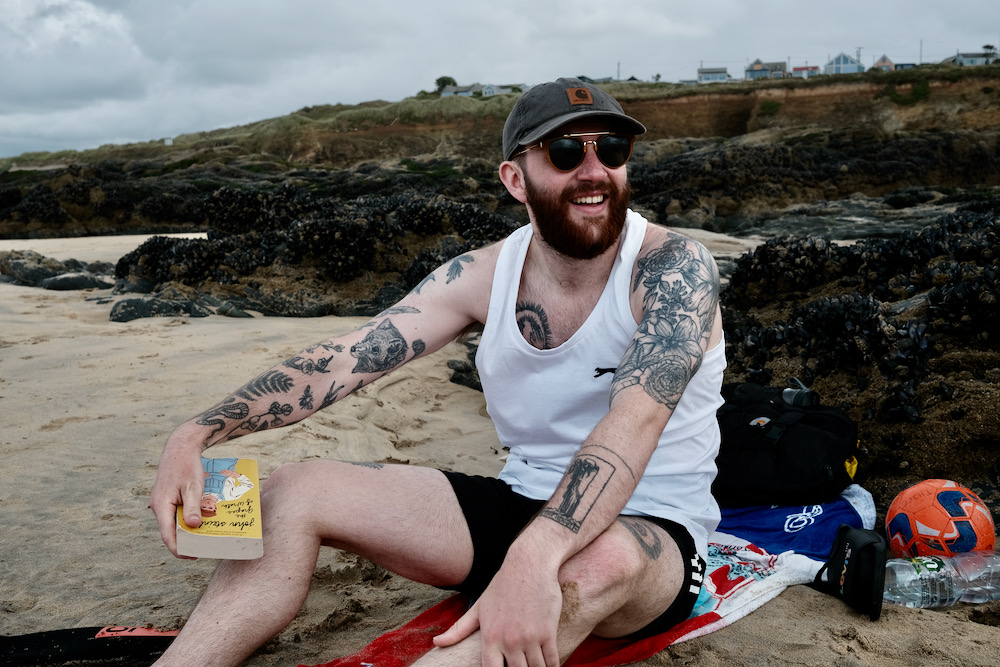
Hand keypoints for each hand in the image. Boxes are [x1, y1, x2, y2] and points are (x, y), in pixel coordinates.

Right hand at [149, 428, 207, 556]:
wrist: (180, 447)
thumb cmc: (186, 465)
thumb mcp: (193, 486)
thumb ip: (193, 506)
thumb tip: (193, 526)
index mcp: (161, 506)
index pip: (167, 536)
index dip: (179, 549)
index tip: (193, 556)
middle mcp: (159, 507)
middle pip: (170, 531)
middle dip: (186, 541)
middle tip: (203, 547)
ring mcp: (162, 502)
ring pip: (174, 522)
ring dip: (187, 529)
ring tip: (205, 534)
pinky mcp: (168, 498)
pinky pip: (177, 514)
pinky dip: (188, 518)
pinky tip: (202, 518)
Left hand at [434, 560, 562, 666]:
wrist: (529, 565)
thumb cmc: (503, 585)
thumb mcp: (479, 607)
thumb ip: (459, 629)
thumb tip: (436, 643)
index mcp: (490, 637)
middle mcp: (509, 641)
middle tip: (520, 665)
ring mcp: (530, 637)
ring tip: (535, 666)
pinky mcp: (548, 632)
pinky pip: (552, 660)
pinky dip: (552, 666)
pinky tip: (549, 664)